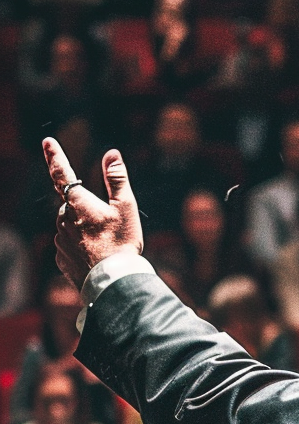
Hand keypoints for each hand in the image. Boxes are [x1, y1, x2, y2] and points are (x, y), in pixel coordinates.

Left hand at [42, 137, 143, 291]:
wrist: (113, 282)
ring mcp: (60, 239)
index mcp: (78, 202)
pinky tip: (95, 256)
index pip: (62, 173)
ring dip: (82, 228)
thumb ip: (117, 179)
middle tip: (107, 225)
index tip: (48, 142)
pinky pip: (68, 245)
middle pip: (71, 204)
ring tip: (105, 244)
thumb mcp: (126, 208)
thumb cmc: (122, 243)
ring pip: (69, 225)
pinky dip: (80, 246)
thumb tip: (111, 153)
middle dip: (85, 208)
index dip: (55, 156)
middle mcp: (63, 218)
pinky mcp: (60, 258)